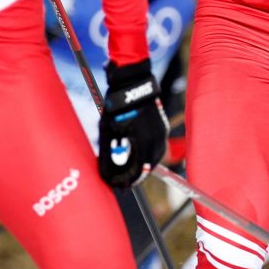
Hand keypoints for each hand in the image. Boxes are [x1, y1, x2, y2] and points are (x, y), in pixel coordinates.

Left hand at [98, 60, 166, 187]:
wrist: (132, 83)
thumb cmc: (117, 106)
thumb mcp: (108, 131)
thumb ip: (108, 154)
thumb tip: (105, 173)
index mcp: (143, 143)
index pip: (138, 172)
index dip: (127, 181)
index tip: (118, 185)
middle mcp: (157, 140)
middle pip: (148, 168)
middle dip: (135, 175)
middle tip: (122, 180)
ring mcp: (162, 133)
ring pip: (154, 158)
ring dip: (142, 165)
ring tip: (128, 169)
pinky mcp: (162, 127)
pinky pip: (156, 147)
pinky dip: (147, 154)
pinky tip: (136, 154)